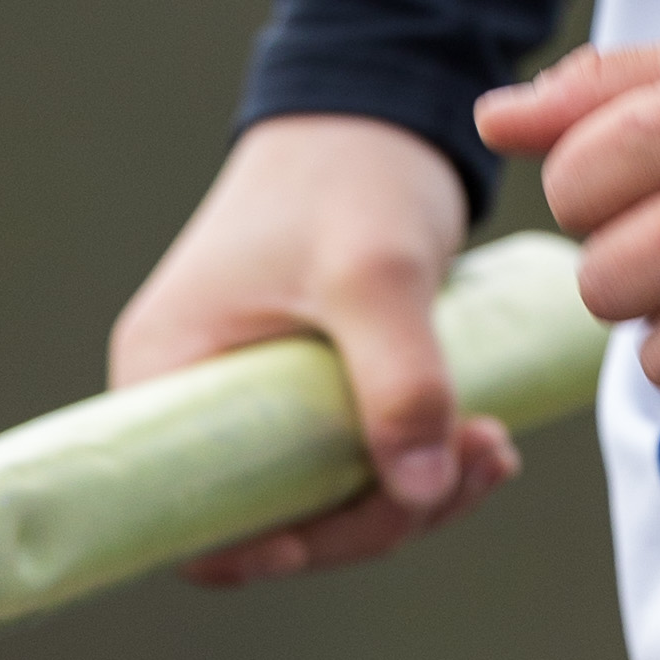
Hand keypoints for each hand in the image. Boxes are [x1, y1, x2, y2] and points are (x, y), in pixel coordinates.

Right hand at [108, 115, 520, 583]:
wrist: (376, 111)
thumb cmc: (348, 175)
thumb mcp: (375, 271)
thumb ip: (399, 377)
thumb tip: (422, 490)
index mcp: (167, 373)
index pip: (188, 513)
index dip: (261, 548)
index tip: (354, 528)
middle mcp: (196, 399)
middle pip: (270, 518)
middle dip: (376, 515)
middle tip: (470, 465)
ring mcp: (255, 400)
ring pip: (326, 500)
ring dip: (416, 494)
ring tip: (493, 448)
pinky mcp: (309, 395)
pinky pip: (357, 463)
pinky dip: (422, 463)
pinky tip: (485, 440)